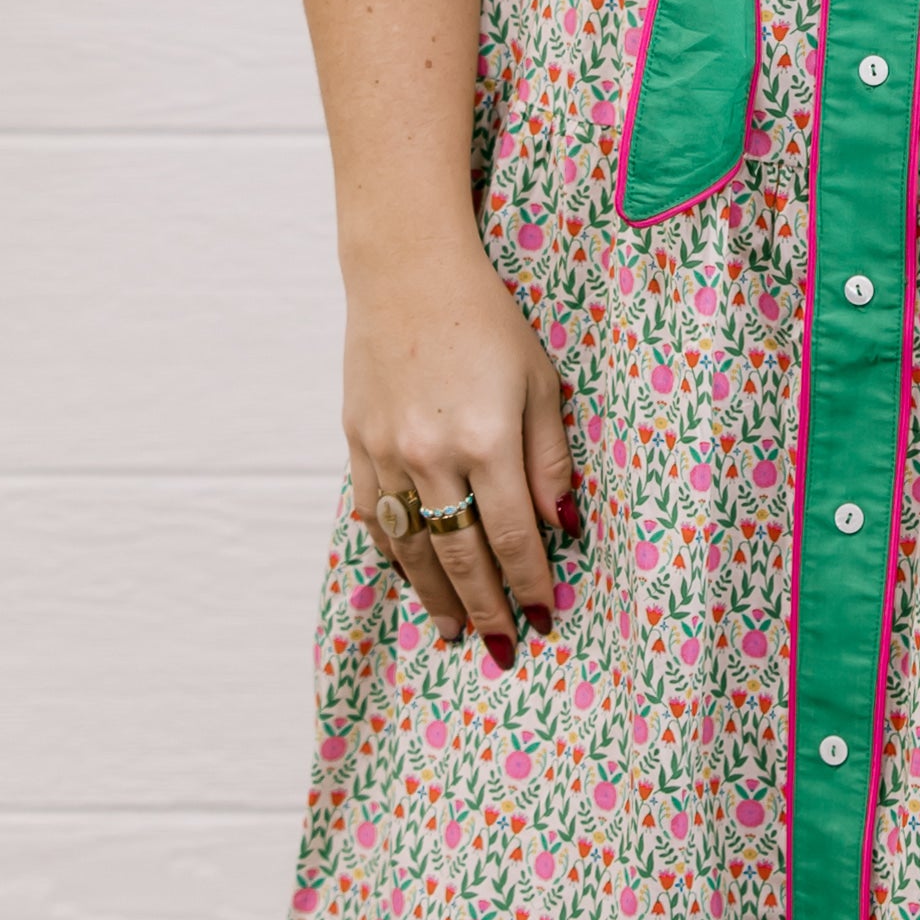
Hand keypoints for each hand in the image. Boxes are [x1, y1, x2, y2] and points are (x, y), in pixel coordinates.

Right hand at [343, 241, 577, 663]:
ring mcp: (387, 453)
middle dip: (486, 607)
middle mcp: (431, 455)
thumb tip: (563, 527)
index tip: (545, 615)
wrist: (406, 271)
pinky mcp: (356, 443)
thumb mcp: (539, 382)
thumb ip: (551, 459)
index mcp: (486, 439)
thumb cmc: (486, 321)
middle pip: (462, 554)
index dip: (530, 582)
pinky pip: (373, 516)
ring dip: (435, 596)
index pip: (514, 535)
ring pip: (412, 546)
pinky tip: (411, 577)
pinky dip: (394, 553)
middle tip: (503, 648)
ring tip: (453, 633)